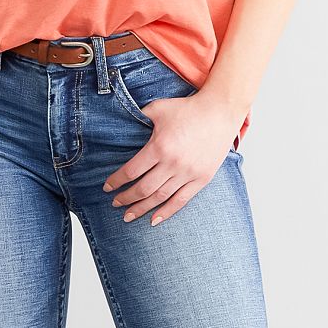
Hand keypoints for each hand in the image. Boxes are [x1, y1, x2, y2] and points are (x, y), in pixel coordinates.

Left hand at [102, 91, 246, 227]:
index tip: (107, 187)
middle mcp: (173, 163)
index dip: (117, 181)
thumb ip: (139, 116)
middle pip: (143, 188)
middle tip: (115, 204)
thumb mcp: (158, 108)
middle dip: (126, 198)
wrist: (219, 112)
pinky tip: (153, 220)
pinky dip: (166, 212)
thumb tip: (123, 123)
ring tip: (128, 215)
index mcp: (159, 146)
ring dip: (142, 208)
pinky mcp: (201, 179)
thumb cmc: (187, 108)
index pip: (132, 171)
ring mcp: (188, 173)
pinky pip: (181, 201)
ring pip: (160, 197)